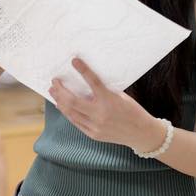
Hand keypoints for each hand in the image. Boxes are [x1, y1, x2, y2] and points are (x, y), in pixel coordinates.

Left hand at [48, 58, 164, 151]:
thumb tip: (85, 82)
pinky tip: (61, 105)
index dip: (83, 70)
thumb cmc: (132, 111)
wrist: (141, 134)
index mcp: (109, 100)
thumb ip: (103, 91)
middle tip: (54, 81)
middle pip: (72, 100)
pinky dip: (67, 112)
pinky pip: (75, 122)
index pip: (93, 81)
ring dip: (59, 101)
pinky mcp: (93, 134)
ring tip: (53, 92)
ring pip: (70, 112)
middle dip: (60, 90)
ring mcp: (95, 126)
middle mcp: (100, 114)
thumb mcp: (120, 97)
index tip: (74, 60)